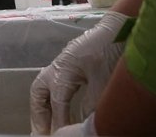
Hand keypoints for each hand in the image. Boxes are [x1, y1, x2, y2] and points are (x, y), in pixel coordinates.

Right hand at [30, 11, 127, 134]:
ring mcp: (62, 64)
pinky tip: (61, 109)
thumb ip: (91, 105)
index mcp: (62, 71)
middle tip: (40, 133)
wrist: (117, 29)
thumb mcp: (101, 82)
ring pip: (43, 89)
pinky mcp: (70, 63)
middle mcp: (57, 68)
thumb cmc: (108, 51)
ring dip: (43, 107)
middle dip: (38, 115)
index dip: (59, 123)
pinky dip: (53, 100)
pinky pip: (54, 85)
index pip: (57, 104)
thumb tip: (83, 123)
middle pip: (38, 93)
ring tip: (45, 126)